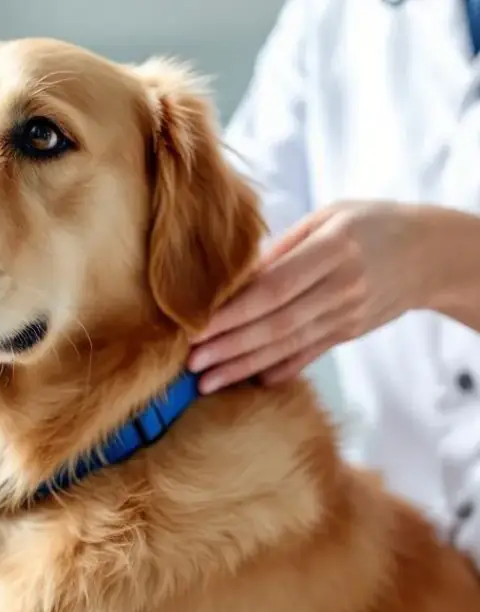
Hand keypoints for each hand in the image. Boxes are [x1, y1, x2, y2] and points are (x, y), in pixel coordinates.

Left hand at [188, 201, 429, 392]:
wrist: (432, 251)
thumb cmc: (370, 224)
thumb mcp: (328, 218)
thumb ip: (282, 247)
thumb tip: (233, 275)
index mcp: (332, 249)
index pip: (272, 289)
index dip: (232, 313)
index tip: (195, 327)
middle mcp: (341, 286)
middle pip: (276, 323)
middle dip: (228, 347)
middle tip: (190, 363)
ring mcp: (348, 314)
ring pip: (288, 345)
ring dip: (244, 366)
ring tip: (207, 381)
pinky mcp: (350, 332)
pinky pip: (310, 354)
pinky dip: (281, 369)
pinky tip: (251, 381)